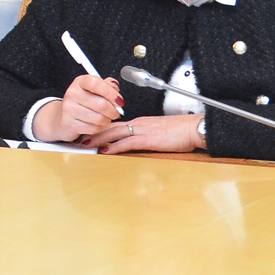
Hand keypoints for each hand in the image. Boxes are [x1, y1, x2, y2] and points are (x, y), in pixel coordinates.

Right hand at [31, 74, 122, 142]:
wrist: (61, 117)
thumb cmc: (82, 103)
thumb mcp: (93, 90)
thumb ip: (107, 86)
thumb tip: (115, 87)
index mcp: (80, 82)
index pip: (96, 83)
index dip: (111, 93)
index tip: (119, 101)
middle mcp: (72, 93)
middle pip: (102, 104)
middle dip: (114, 111)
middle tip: (116, 113)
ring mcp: (69, 109)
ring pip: (99, 118)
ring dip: (106, 120)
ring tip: (104, 118)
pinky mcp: (70, 124)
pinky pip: (93, 128)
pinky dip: (98, 128)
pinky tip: (95, 124)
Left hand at [85, 112, 204, 154]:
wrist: (193, 128)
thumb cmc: (181, 131)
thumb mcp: (160, 132)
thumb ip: (148, 136)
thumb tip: (139, 143)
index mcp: (141, 122)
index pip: (117, 125)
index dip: (102, 129)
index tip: (91, 133)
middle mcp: (139, 124)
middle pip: (111, 127)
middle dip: (95, 132)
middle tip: (81, 137)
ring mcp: (142, 130)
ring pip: (115, 133)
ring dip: (99, 139)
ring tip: (86, 144)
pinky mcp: (148, 139)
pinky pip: (127, 143)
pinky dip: (114, 147)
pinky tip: (105, 151)